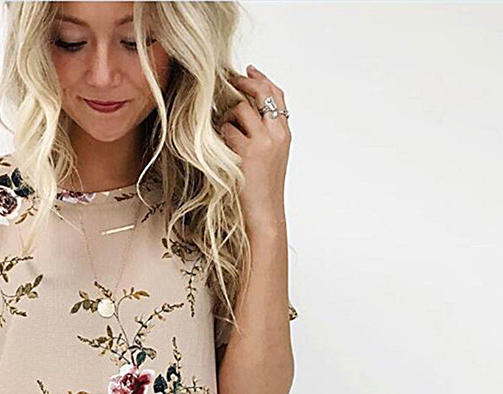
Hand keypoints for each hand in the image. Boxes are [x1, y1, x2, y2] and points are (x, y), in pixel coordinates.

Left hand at [219, 64, 291, 231]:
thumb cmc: (263, 189)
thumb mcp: (272, 157)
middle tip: (227, 80)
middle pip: (260, 93)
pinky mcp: (245, 153)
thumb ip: (265, 134)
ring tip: (222, 130)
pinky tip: (219, 146)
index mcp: (284, 133)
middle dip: (242, 83)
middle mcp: (276, 134)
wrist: (264, 213)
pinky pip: (226, 130)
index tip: (248, 70)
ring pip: (239, 109)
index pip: (276, 95)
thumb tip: (245, 111)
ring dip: (226, 115)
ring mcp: (261, 143)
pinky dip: (219, 134)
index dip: (261, 79)